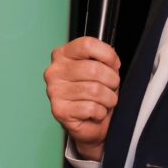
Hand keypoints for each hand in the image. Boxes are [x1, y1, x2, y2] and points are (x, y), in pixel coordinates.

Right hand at [44, 37, 120, 161]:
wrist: (87, 123)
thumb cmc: (92, 95)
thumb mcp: (100, 70)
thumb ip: (105, 60)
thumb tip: (112, 60)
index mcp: (62, 55)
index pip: (87, 44)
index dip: (107, 54)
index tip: (113, 64)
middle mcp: (55, 71)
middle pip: (94, 69)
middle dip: (111, 81)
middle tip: (110, 88)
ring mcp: (54, 91)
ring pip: (95, 90)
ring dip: (108, 99)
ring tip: (103, 102)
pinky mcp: (59, 110)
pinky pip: (91, 108)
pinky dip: (100, 112)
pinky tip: (93, 113)